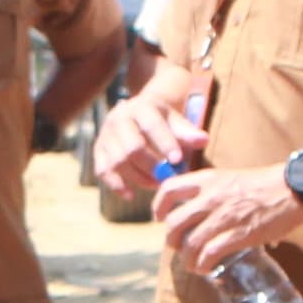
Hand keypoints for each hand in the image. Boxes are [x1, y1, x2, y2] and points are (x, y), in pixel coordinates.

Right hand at [94, 85, 204, 199]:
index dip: (164, 143)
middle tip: (168, 179)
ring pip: (118, 162)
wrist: (138, 114)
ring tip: (156, 184)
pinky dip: (116, 185)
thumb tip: (203, 141)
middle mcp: (118, 119)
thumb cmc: (162, 121)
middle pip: (133, 147)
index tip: (178, 160)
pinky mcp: (98, 150)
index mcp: (140, 107)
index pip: (151, 125)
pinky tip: (131, 195)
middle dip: (152, 166)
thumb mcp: (176, 121)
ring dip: (138, 177)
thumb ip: (188, 133)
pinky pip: (103, 171)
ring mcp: (106, 135)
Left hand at [155, 163, 302, 274]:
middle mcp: (210, 198)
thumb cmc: (266, 185)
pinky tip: (205, 268)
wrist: (293, 189)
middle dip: (171, 240)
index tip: (160, 218)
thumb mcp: (231, 178)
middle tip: (178, 246)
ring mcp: (223, 217)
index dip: (159, 206)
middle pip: (173, 222)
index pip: (169, 189)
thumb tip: (200, 211)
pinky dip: (202, 265)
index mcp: (208, 180)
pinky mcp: (237, 235)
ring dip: (187, 258)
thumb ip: (212, 192)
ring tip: (192, 264)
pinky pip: (209, 254)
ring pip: (189, 243)